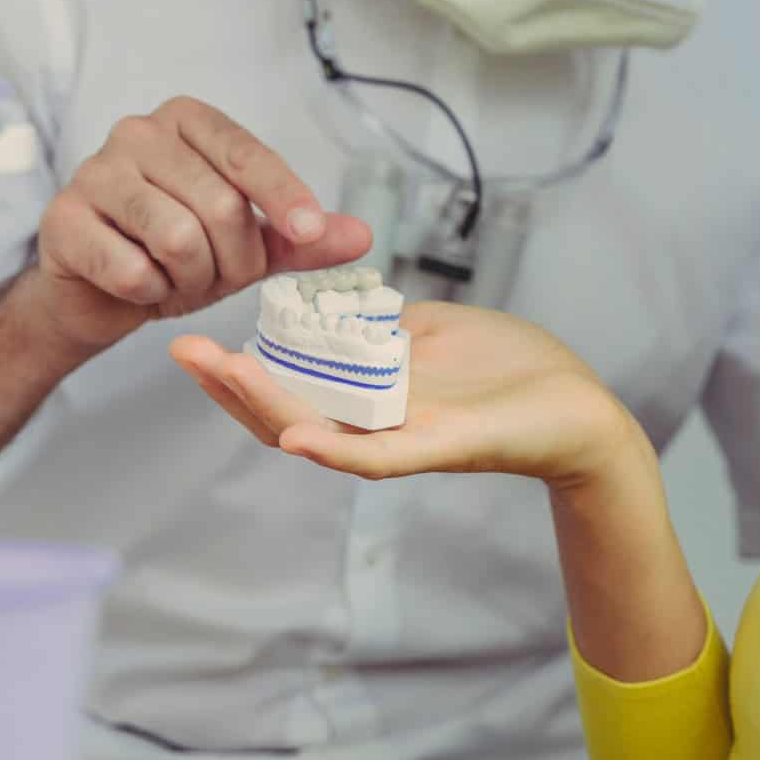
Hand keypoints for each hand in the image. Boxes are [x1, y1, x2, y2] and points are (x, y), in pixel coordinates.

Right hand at [26, 96, 370, 355]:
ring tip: (177, 279)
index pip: (247, 155)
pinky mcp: (63, 219)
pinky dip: (149, 294)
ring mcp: (95, 171)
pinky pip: (132, 270)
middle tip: (215, 275)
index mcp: (188, 121)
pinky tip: (138, 285)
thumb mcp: (246, 244)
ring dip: (191, 279)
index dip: (284, 197)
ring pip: (177, 238)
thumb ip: (300, 238)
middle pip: (219, 206)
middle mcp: (139, 132)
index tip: (309, 231)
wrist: (98, 292)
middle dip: (231, 260)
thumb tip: (361, 235)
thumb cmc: (173, 253)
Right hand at [169, 301, 644, 489]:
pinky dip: (334, 449)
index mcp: (367, 397)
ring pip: (317, 430)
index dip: (237, 371)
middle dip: (228, 383)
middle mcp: (372, 425)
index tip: (194, 340)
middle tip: (182, 350)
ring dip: (264, 405)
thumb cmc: (512, 369)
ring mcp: (400, 441)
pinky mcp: (437, 450)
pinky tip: (295, 436)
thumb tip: (345, 303)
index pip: (287, 388)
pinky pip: (376, 457)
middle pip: (282, 412)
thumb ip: (383, 324)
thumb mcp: (433, 329)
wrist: (578, 407)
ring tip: (220, 372)